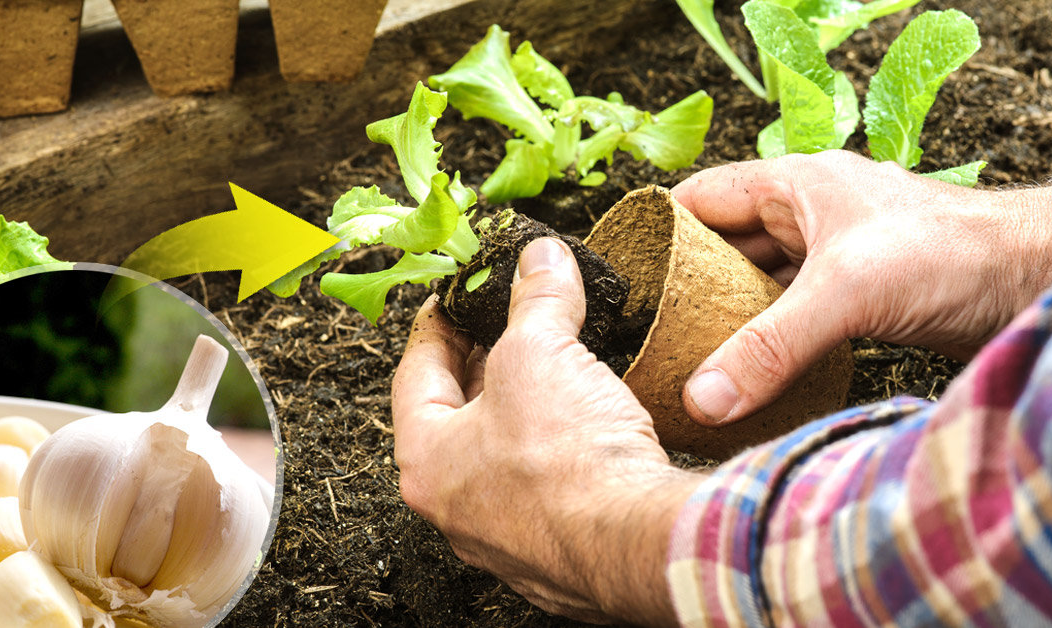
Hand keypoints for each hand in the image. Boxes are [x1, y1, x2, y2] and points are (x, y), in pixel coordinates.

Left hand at [392, 238, 702, 625]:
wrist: (635, 542)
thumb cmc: (565, 458)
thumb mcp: (542, 351)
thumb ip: (537, 299)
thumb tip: (541, 259)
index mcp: (427, 460)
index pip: (416, 375)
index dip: (438, 325)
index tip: (455, 299)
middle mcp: (456, 508)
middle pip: (459, 418)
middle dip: (486, 365)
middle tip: (508, 326)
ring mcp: (506, 538)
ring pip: (504, 457)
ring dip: (526, 410)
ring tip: (555, 367)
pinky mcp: (557, 552)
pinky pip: (547, 489)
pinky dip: (560, 451)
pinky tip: (590, 426)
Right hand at [672, 151, 1051, 424]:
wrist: (1033, 281)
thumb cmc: (952, 252)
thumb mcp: (845, 293)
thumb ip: (769, 346)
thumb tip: (703, 395)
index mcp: (796, 185)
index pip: (704, 198)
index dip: (661, 228)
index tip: (625, 272)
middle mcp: (810, 215)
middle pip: (727, 246)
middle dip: (691, 285)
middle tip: (651, 331)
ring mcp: (835, 256)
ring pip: (762, 284)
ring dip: (732, 317)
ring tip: (689, 358)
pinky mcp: (860, 297)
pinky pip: (795, 316)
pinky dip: (771, 340)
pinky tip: (751, 372)